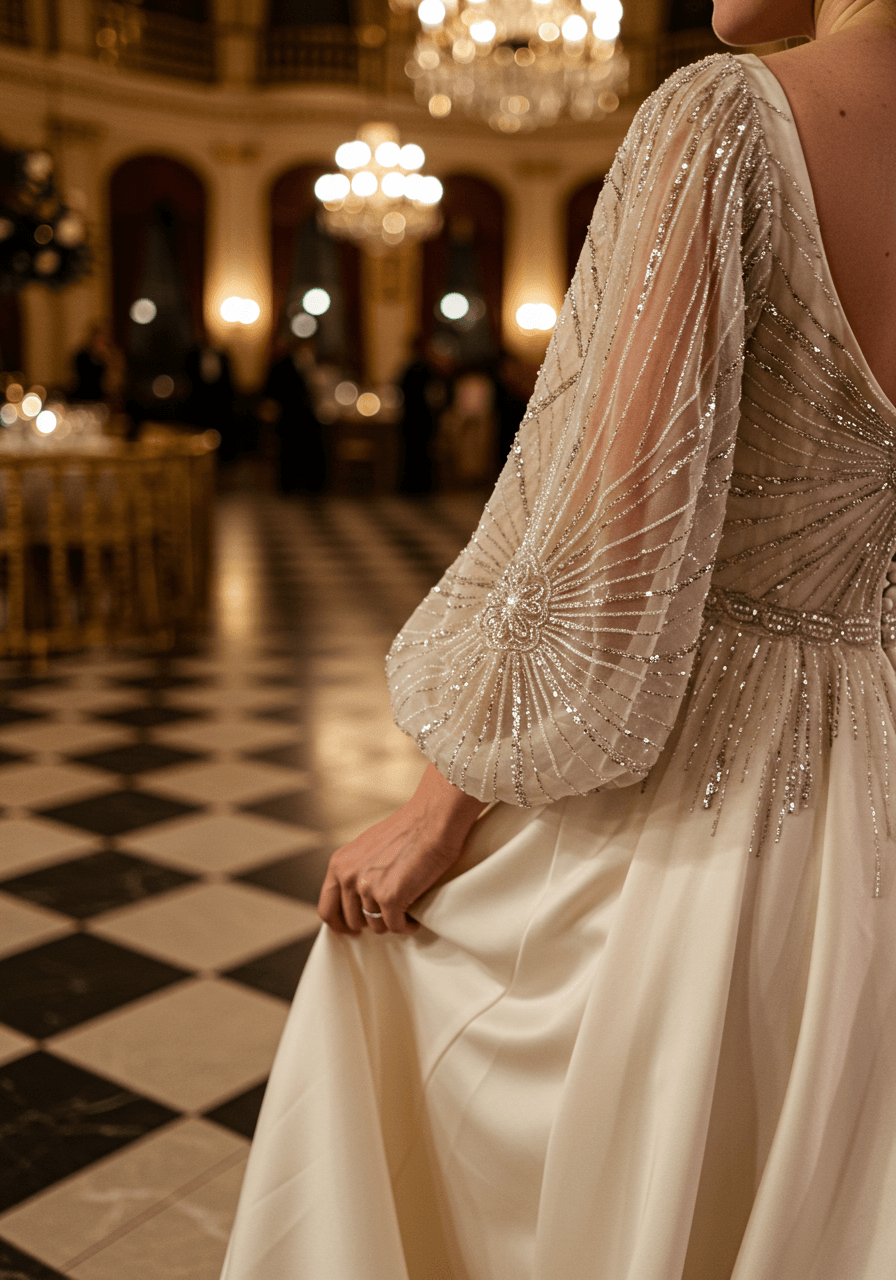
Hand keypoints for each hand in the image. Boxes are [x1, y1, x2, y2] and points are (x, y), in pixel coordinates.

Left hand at [318, 763, 485, 935]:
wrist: (432, 818)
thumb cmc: (407, 829)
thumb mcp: (367, 848)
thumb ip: (356, 871)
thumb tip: (356, 898)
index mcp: (339, 864)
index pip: (326, 908)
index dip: (338, 925)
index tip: (350, 932)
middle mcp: (348, 876)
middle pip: (352, 921)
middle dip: (371, 923)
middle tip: (387, 919)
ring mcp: (368, 888)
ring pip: (376, 926)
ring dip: (392, 923)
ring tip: (405, 912)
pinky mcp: (390, 897)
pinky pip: (397, 926)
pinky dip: (407, 926)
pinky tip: (414, 918)